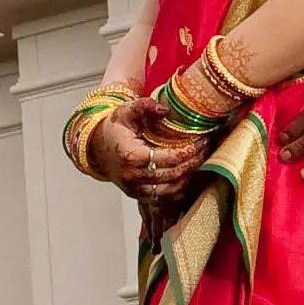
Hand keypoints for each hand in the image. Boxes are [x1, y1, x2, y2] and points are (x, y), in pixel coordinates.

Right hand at [92, 107, 208, 199]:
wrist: (97, 147)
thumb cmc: (114, 129)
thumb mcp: (126, 111)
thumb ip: (144, 106)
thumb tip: (165, 109)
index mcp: (131, 156)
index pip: (169, 157)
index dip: (189, 151)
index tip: (202, 140)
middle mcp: (133, 176)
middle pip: (173, 174)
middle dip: (193, 162)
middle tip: (206, 149)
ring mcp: (135, 188)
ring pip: (170, 189)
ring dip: (188, 177)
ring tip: (200, 161)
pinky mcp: (137, 195)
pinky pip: (162, 198)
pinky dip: (178, 189)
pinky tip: (188, 175)